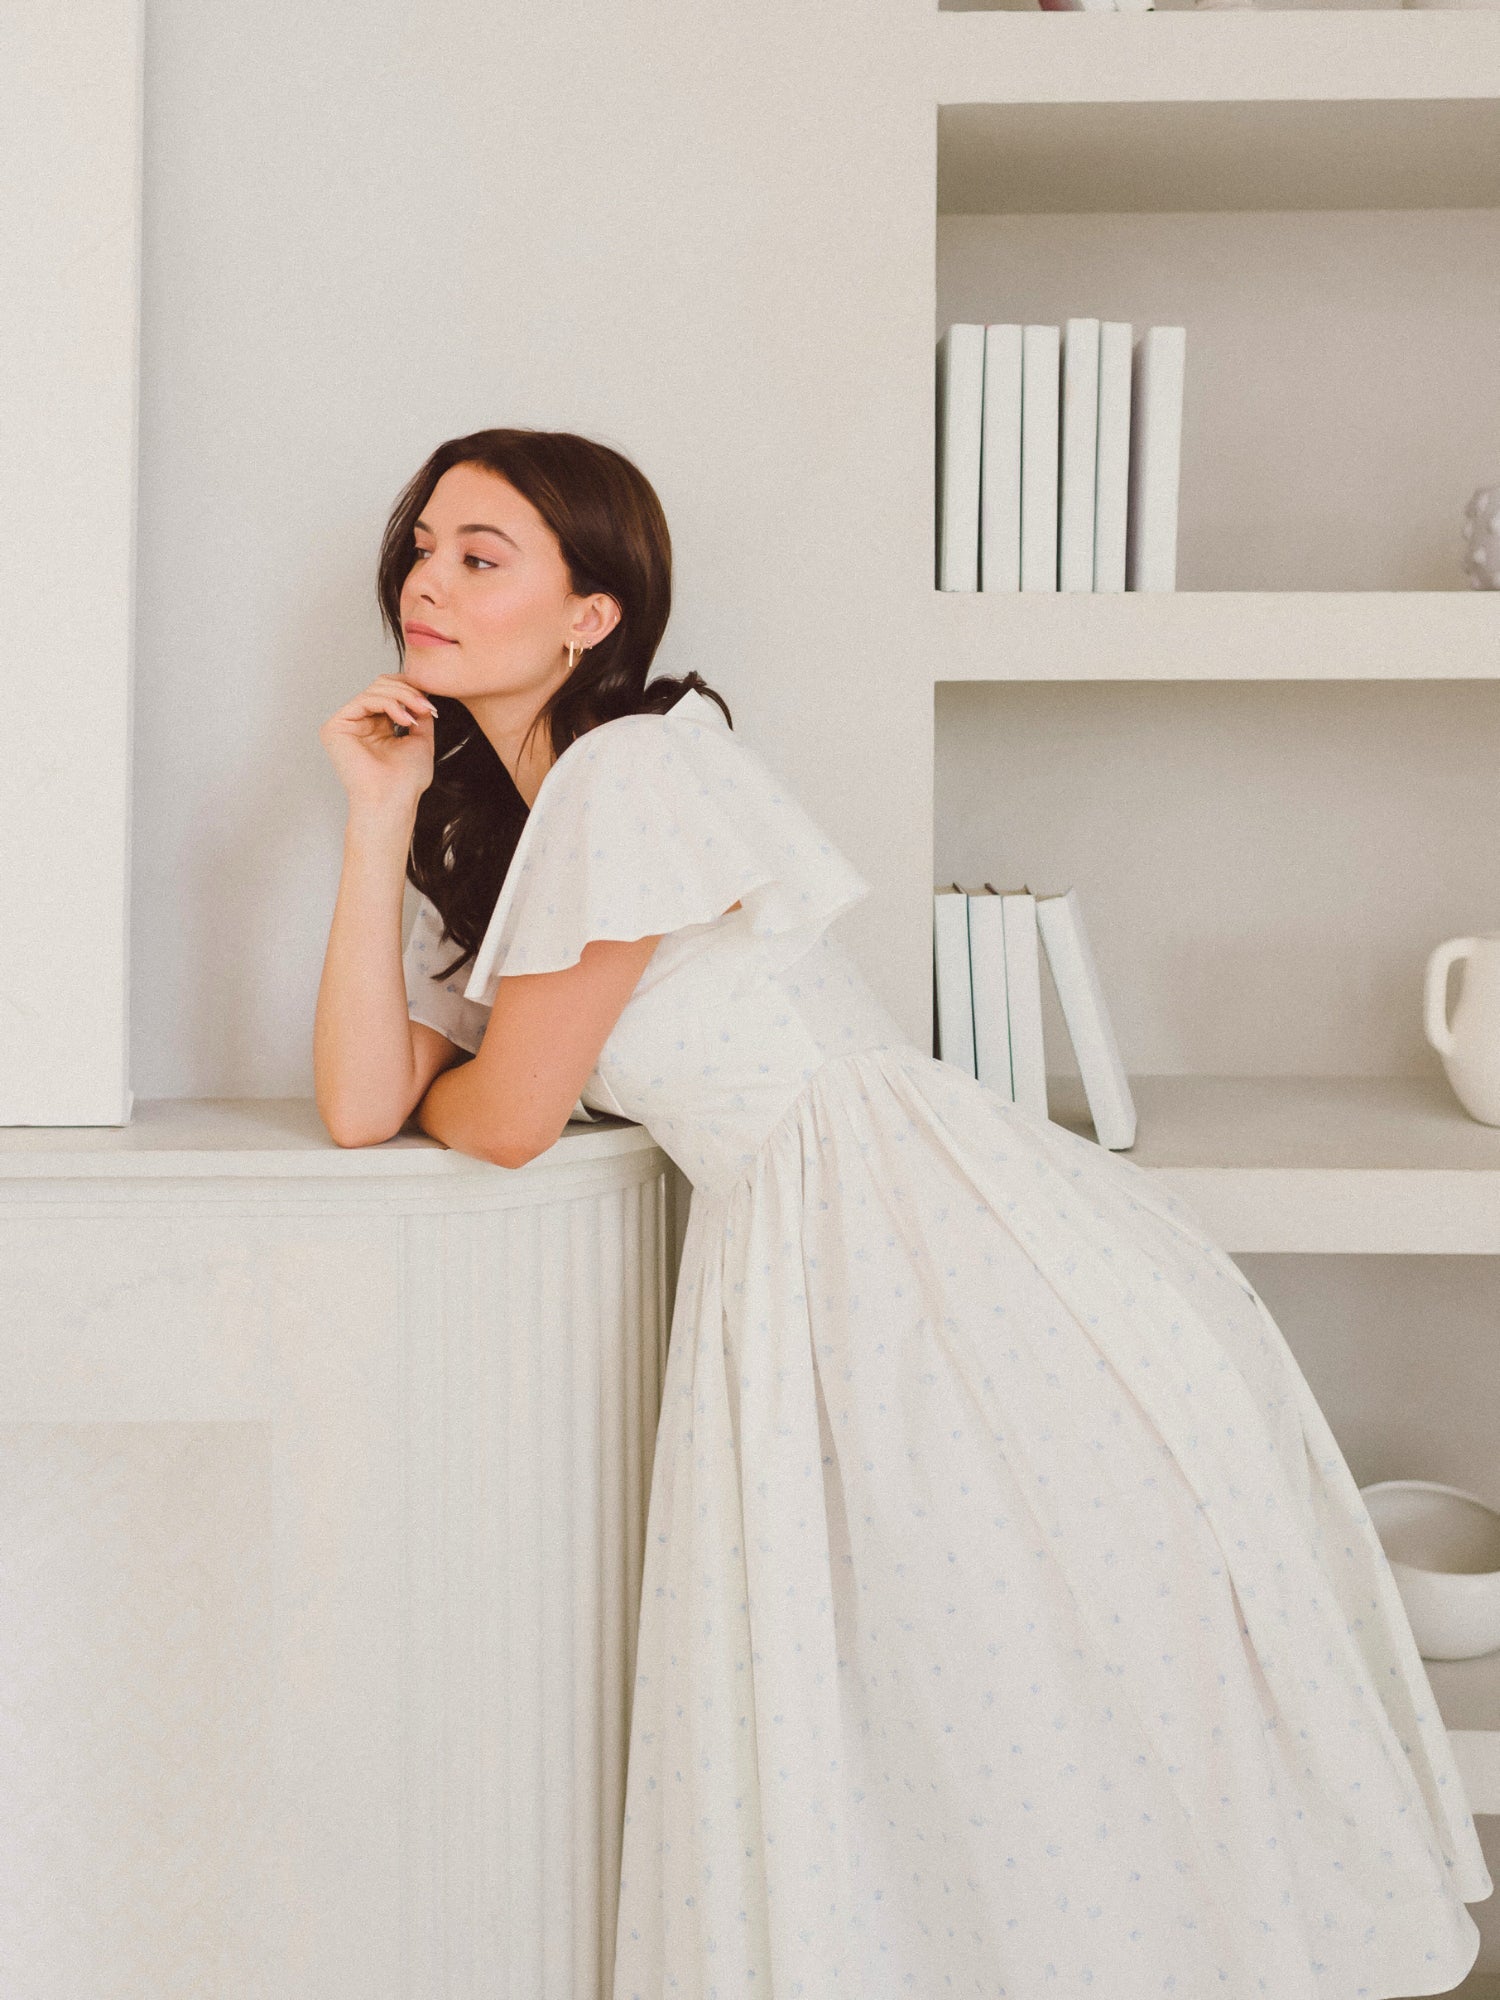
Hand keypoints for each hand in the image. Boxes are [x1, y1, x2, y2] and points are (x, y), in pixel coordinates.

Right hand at [319, 673, 439, 813]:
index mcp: (376, 727)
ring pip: (375, 689)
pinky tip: (404, 718)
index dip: (410, 690)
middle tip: (427, 706)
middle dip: (409, 691)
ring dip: (403, 696)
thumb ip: (419, 715)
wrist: (393, 800)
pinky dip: (390, 703)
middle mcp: (359, 724)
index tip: (431, 702)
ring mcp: (346, 724)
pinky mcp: (336, 726)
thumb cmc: (405, 781)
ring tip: (419, 712)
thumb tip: (423, 695)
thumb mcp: (421, 739)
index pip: (390, 694)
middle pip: (381, 686)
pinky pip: (365, 699)